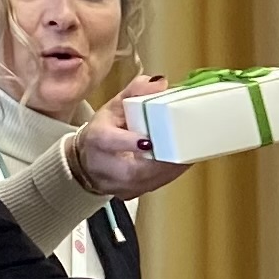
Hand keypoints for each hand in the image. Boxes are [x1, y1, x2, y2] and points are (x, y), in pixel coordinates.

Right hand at [73, 81, 189, 200]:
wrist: (88, 161)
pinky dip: (170, 173)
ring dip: (170, 167)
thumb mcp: (115, 106)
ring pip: (147, 181)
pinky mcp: (130, 194)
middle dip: (160, 160)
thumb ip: (136, 91)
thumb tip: (161, 84)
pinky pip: (153, 186)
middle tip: (183, 146)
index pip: (108, 141)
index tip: (149, 141)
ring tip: (189, 151)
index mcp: (97, 139)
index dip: (128, 142)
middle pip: (132, 170)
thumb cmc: (105, 130)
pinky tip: (183, 161)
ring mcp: (117, 184)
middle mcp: (104, 166)